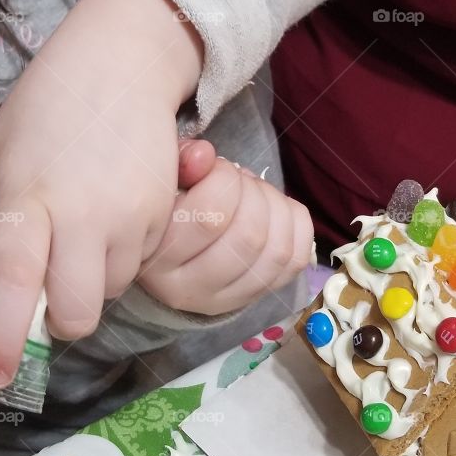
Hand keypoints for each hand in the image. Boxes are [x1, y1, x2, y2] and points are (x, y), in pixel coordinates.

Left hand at [0, 0, 204, 387]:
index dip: (4, 335)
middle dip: (64, 319)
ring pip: (112, 290)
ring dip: (94, 280)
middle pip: (79, 312)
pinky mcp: (163, 214)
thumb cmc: (45, 107)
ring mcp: (130, 217)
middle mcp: (82, 215)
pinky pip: (140, 263)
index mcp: (27, 197)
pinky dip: (122, 254)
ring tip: (84, 228)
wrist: (122, 64)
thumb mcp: (0, 155)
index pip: (14, 279)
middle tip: (51, 295)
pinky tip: (112, 212)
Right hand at [138, 158, 313, 314]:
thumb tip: (205, 155)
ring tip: (259, 193)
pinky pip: (295, 262)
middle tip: (241, 180)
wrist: (167, 254)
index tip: (217, 168)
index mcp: (158, 257)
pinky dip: (297, 225)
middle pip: (250, 236)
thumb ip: (179, 163)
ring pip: (277, 251)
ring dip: (278, 207)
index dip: (225, 178)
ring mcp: (226, 300)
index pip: (210, 216)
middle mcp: (189, 289)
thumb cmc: (164, 209)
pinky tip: (279, 210)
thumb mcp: (162, 181)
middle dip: (255, 193)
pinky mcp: (254, 297)